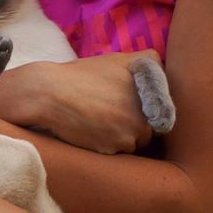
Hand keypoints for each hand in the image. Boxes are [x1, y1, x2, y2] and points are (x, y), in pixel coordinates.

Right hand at [0, 52, 161, 154]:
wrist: (48, 93)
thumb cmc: (81, 76)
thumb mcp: (117, 60)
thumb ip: (146, 64)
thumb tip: (164, 69)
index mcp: (151, 87)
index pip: (163, 106)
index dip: (146, 106)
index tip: (128, 102)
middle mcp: (148, 108)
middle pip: (150, 127)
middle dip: (134, 122)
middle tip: (108, 110)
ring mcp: (132, 131)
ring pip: (136, 141)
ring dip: (122, 135)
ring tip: (98, 120)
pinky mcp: (115, 147)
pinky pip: (119, 152)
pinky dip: (107, 144)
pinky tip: (92, 130)